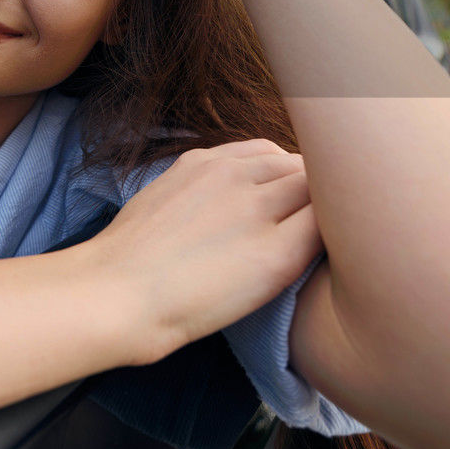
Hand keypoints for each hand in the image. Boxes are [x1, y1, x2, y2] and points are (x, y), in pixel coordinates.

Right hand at [83, 138, 322, 365]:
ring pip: (318, 192)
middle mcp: (234, 176)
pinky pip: (325, 230)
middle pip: (300, 166)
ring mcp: (256, 211)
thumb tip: (219, 208)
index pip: (269, 154)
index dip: (284, 180)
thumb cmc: (126, 262)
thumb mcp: (159, 199)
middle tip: (308, 232)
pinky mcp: (276, 254)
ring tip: (325, 245)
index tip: (285, 208)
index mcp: (203, 163)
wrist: (116, 294)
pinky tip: (329, 261)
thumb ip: (197, 191)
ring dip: (326, 214)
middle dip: (309, 194)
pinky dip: (333, 240)